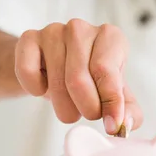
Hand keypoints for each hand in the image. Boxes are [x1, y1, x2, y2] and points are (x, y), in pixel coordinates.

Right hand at [14, 19, 142, 133]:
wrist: (56, 69)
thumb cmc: (91, 81)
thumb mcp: (115, 96)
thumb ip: (128, 112)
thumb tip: (123, 124)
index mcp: (110, 37)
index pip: (106, 73)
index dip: (110, 105)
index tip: (111, 125)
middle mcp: (81, 29)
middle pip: (78, 80)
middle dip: (86, 109)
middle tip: (88, 113)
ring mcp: (53, 31)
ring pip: (56, 83)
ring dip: (64, 108)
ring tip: (69, 105)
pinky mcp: (29, 39)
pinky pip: (28, 73)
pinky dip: (36, 90)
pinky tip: (44, 87)